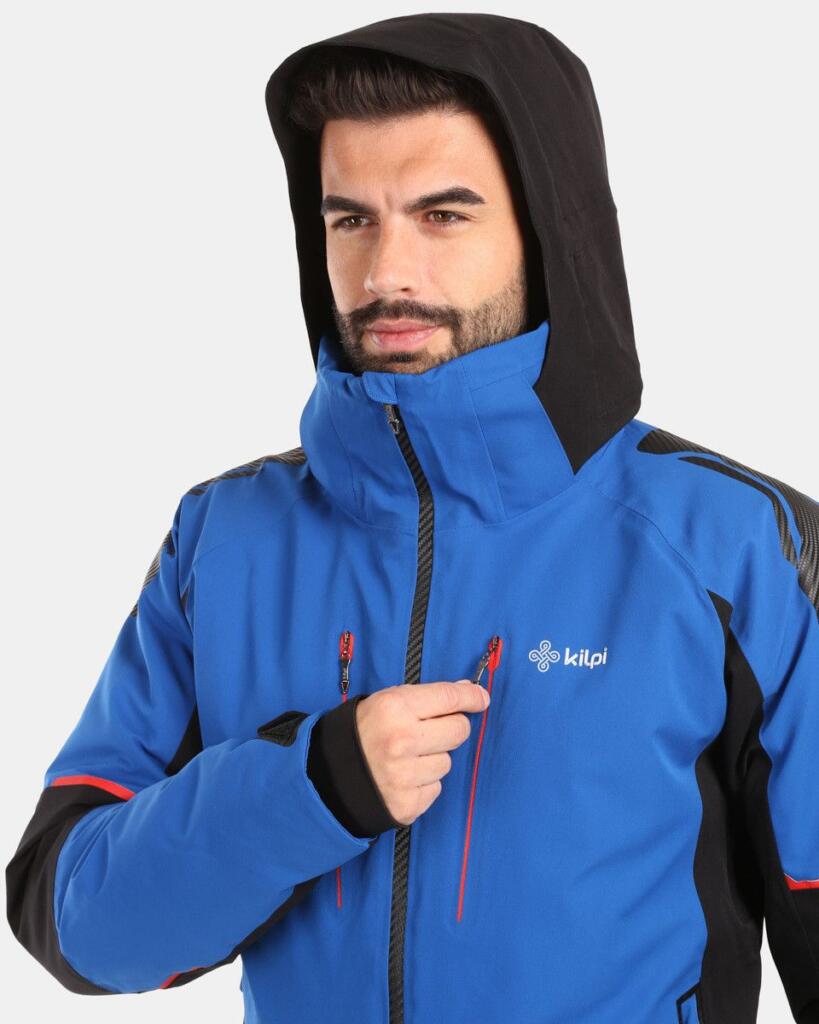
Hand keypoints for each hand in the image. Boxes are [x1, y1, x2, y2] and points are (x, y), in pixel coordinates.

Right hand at [355, 680, 490, 826]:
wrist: (329, 774)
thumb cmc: (363, 731)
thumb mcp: (386, 702)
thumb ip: (427, 697)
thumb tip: (468, 691)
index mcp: (395, 708)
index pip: (450, 698)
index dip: (471, 696)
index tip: (481, 698)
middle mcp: (402, 741)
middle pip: (459, 731)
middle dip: (451, 728)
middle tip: (430, 731)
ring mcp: (404, 775)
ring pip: (447, 762)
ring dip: (433, 759)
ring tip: (407, 757)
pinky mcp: (407, 803)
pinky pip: (435, 788)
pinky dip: (424, 782)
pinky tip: (403, 777)